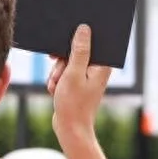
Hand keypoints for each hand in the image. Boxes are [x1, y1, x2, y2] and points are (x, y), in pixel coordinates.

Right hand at [47, 24, 111, 140]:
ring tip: (57, 86)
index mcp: (102, 65)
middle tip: (59, 75)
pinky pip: (63, 71)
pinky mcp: (78, 82)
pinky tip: (55, 90)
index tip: (63, 51)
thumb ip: (79, 50)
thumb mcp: (74, 73)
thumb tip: (84, 28)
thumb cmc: (74, 104)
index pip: (91, 41)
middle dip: (61, 63)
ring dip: (57, 72)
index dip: (75, 41)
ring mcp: (87, 76)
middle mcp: (97, 69)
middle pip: (74, 51)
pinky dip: (57, 79)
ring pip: (66, 61)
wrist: (71, 129)